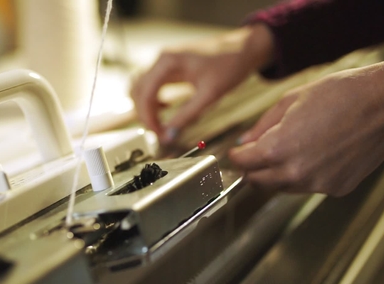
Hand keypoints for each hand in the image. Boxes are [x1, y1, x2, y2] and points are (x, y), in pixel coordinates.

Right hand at [130, 24, 272, 142]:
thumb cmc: (231, 64)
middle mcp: (162, 60)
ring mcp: (165, 62)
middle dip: (145, 115)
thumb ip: (187, 115)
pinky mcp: (170, 67)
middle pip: (138, 91)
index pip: (144, 94)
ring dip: (146, 108)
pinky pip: (152, 85)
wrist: (245, 48)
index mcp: (168, 62)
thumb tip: (170, 135)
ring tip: (161, 124)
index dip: (147, 118)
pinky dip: (153, 100)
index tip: (158, 134)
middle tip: (160, 133)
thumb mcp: (210, 94)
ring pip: (141, 88)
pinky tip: (165, 109)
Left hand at [229, 61, 383, 195]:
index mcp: (278, 149)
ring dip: (277, 174)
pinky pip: (308, 187)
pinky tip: (315, 155)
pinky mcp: (336, 189)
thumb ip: (262, 126)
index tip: (236, 152)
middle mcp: (295, 172)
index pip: (243, 164)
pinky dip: (304, 175)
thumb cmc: (342, 94)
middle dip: (252, 168)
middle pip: (257, 182)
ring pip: (282, 187)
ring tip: (290, 149)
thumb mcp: (290, 101)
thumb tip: (244, 141)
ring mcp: (317, 184)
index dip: (236, 156)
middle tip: (254, 155)